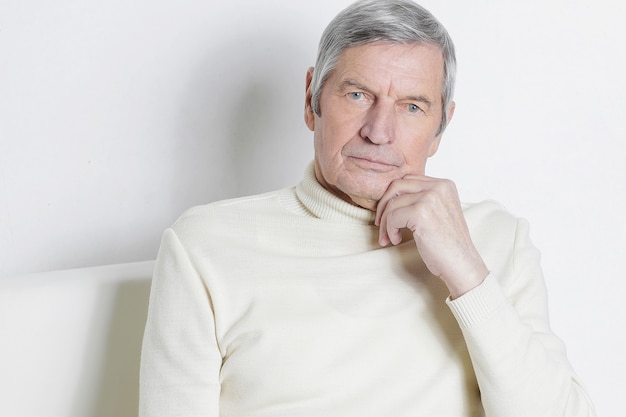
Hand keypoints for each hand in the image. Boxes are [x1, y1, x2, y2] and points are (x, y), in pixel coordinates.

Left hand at [375, 175, 488, 298]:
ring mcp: (430, 198)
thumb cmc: (448, 244)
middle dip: (384, 205)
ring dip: (385, 223)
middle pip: (396, 186)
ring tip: (389, 237)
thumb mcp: (438, 212)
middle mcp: (439, 187)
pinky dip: (390, 230)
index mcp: (444, 184)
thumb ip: (422, 199)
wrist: (461, 264)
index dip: (394, 197)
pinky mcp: (421, 213)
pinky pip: (392, 217)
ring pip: (392, 203)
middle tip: (381, 224)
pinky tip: (397, 240)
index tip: (389, 215)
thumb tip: (390, 196)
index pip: (408, 180)